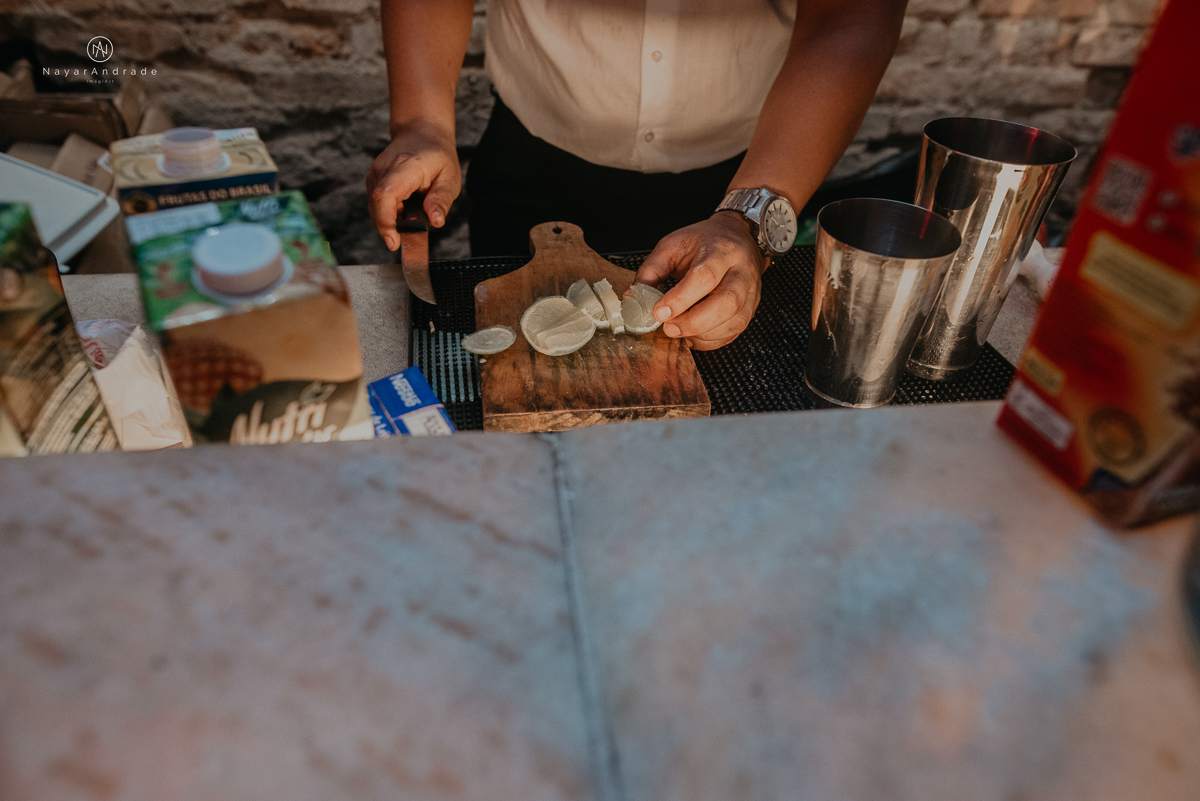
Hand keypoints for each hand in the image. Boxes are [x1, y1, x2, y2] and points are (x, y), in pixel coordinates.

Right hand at [366, 120, 459, 250]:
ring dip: (391, 221)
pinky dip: (389, 214)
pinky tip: (405, 208)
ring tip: (412, 212)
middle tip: (411, 234)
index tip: (394, 242)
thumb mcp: (449, 178)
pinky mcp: (373, 180)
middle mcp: (383, 170)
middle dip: (391, 228)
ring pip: (375, 209)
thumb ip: (441, 200)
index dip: (386, 222)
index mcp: (404, 168)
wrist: (422, 132)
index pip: (384, 196)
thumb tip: (436, 222)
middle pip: (377, 207)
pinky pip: (377, 205)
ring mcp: (375, 174)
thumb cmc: (438, 156)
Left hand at [633, 211, 767, 349]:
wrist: (738, 237)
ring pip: (735, 321)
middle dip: (694, 322)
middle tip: (669, 328)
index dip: (680, 299)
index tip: (659, 313)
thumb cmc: (705, 242)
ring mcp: (751, 292)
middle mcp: (742, 271)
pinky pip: (734, 332)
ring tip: (679, 332)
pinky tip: (693, 336)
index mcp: (721, 250)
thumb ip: (652, 270)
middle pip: (727, 303)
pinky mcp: (751, 308)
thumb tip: (635, 298)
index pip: (705, 277)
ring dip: (703, 334)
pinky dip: (711, 341)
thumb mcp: (673, 245)